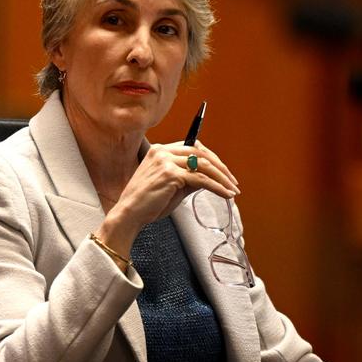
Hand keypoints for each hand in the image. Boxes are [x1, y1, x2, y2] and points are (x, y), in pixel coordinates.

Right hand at [97, 140, 238, 257]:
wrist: (129, 214)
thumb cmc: (147, 203)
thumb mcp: (171, 186)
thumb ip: (188, 178)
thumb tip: (210, 178)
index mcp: (160, 150)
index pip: (193, 146)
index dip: (211, 158)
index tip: (223, 171)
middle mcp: (162, 152)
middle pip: (201, 152)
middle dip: (220, 167)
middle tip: (232, 181)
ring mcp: (166, 161)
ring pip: (204, 165)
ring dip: (222, 178)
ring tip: (232, 190)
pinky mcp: (170, 175)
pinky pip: (201, 179)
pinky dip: (217, 187)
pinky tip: (226, 194)